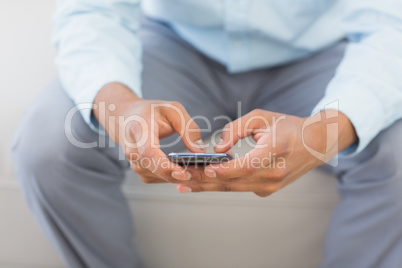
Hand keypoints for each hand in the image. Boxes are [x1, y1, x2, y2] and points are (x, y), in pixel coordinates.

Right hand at [93, 82, 205, 182]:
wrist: (126, 118)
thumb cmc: (150, 111)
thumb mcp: (172, 109)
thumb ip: (188, 128)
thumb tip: (200, 150)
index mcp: (139, 131)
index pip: (148, 153)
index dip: (165, 165)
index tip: (183, 172)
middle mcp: (133, 151)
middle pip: (156, 170)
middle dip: (181, 175)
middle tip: (202, 174)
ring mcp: (135, 164)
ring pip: (161, 178)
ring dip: (181, 177)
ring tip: (200, 172)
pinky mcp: (142, 172)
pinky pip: (161, 179)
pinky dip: (176, 177)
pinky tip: (190, 171)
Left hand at [177, 109, 356, 196]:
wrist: (315, 144)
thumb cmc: (287, 126)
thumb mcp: (262, 117)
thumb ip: (236, 128)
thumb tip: (217, 148)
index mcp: (276, 151)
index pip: (248, 165)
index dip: (226, 169)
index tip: (207, 169)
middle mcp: (274, 173)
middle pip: (235, 181)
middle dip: (205, 181)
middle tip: (180, 179)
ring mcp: (272, 185)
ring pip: (234, 187)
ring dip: (208, 186)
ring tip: (184, 184)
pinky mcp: (268, 190)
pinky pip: (240, 187)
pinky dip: (222, 184)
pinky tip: (203, 183)